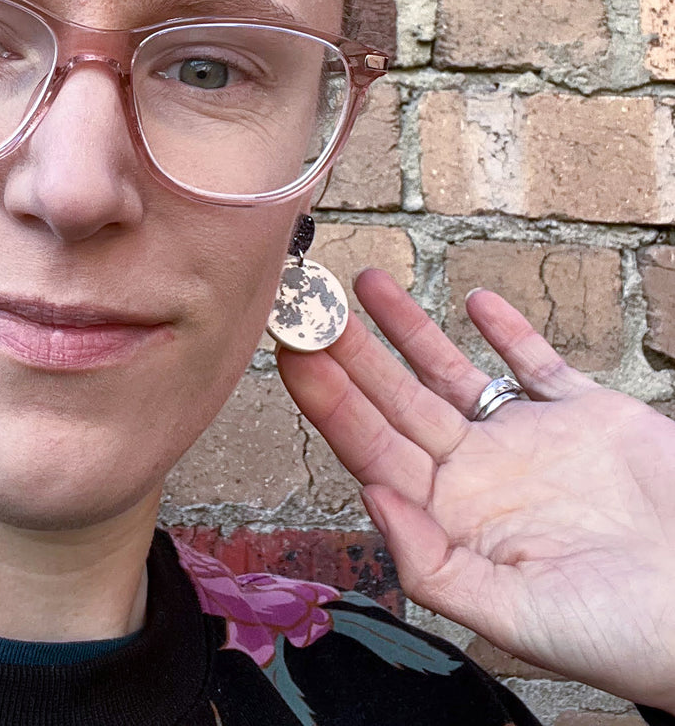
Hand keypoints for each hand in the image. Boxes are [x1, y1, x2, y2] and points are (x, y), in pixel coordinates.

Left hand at [276, 268, 674, 711]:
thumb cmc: (624, 635)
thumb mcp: (515, 616)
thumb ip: (433, 562)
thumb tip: (371, 497)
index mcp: (454, 518)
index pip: (371, 449)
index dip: (329, 401)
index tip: (294, 353)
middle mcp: (481, 474)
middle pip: (397, 400)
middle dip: (351, 352)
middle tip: (309, 303)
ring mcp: (531, 441)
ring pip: (453, 371)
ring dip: (409, 328)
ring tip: (367, 283)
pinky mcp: (587, 416)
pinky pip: (537, 364)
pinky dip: (509, 331)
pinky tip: (476, 299)